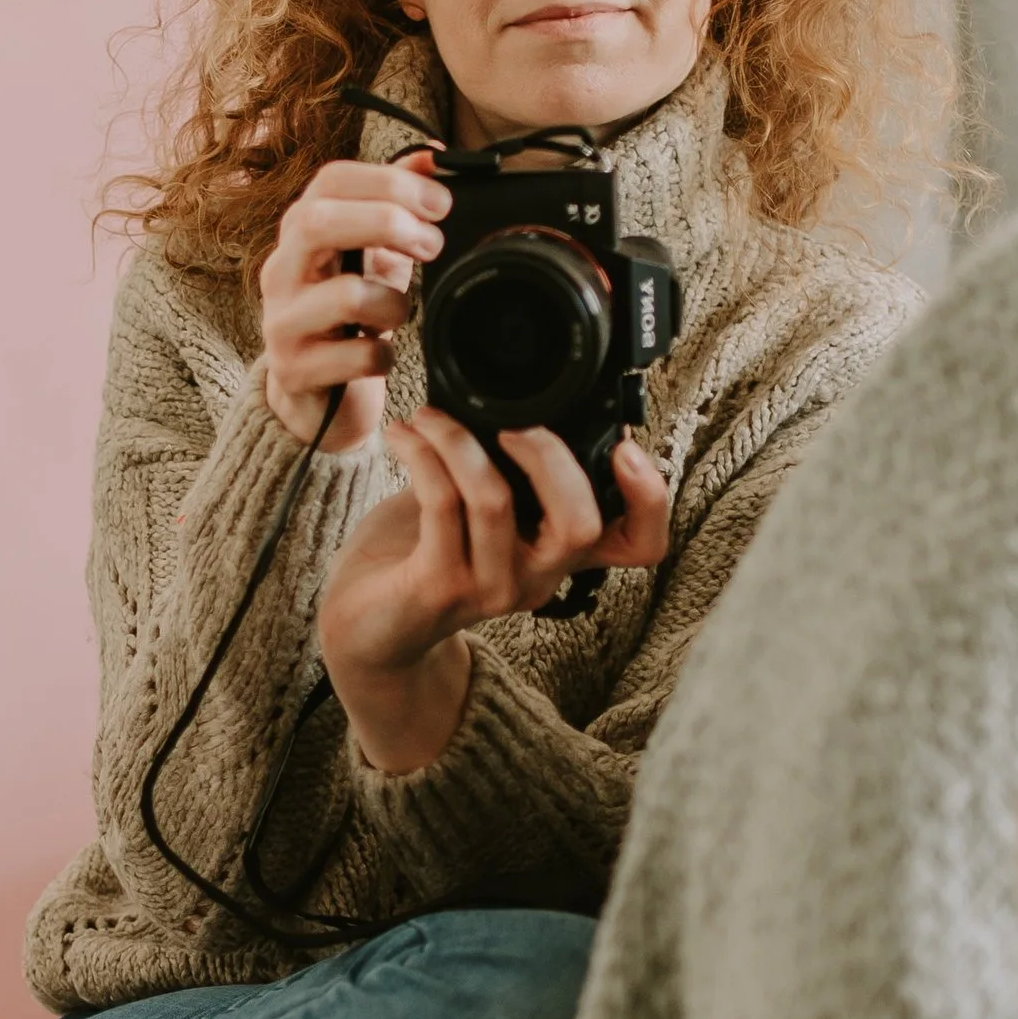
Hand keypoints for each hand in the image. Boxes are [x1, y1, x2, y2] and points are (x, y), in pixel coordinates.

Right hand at [258, 151, 450, 451]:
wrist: (312, 400)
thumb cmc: (345, 318)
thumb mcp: (373, 255)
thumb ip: (396, 205)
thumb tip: (434, 155)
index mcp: (301, 233)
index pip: (331, 180)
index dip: (389, 181)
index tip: (440, 203)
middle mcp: (282, 270)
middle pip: (318, 221)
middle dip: (387, 222)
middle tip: (432, 244)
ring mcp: (282, 322)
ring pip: (344, 294)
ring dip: (393, 302)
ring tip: (401, 313)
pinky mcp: (294, 371)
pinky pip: (355, 356)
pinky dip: (383, 354)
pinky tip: (383, 354)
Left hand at [318, 409, 671, 772]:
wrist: (366, 624)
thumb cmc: (423, 552)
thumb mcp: (480, 504)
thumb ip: (509, 467)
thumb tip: (515, 394)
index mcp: (559, 552)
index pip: (641, 545)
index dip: (650, 498)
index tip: (625, 447)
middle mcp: (538, 577)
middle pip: (581, 524)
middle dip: (548, 454)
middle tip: (509, 420)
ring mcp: (492, 587)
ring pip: (496, 501)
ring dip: (458, 440)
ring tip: (429, 416)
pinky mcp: (440, 587)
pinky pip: (441, 504)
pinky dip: (422, 455)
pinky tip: (404, 437)